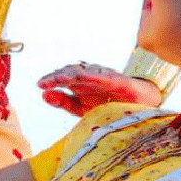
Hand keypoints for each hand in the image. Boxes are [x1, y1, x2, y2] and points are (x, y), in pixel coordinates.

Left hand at [33, 61, 162, 117]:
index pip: (62, 79)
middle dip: (57, 76)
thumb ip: (63, 102)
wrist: (140, 108)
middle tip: (46, 82)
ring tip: (59, 78)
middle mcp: (89, 78)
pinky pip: (104, 77)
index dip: (51, 80)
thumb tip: (43, 94)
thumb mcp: (81, 109)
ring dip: (71, 74)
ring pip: (85, 72)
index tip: (40, 85)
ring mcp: (103, 78)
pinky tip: (82, 78)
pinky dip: (93, 76)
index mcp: (80, 85)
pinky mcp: (118, 81)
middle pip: (70, 72)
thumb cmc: (109, 107)